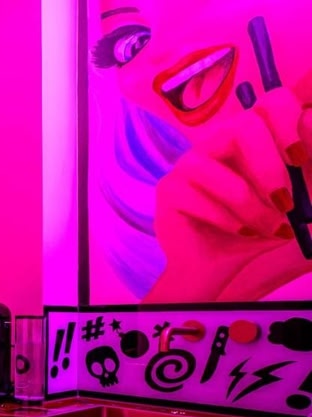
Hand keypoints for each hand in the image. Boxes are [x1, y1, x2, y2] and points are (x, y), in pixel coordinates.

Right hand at [144, 82, 311, 301]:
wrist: (226, 266)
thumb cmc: (265, 228)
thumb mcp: (302, 198)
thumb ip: (309, 164)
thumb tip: (309, 125)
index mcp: (257, 136)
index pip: (274, 101)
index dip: (292, 115)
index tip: (301, 153)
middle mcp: (221, 141)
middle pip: (244, 124)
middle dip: (270, 166)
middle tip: (285, 199)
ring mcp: (190, 163)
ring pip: (220, 171)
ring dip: (251, 206)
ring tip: (268, 228)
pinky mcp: (168, 189)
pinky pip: (200, 199)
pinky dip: (228, 221)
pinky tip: (239, 232)